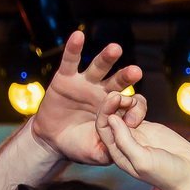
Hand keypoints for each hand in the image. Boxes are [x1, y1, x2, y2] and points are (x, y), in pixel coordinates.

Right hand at [29, 31, 143, 164]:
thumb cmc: (79, 146)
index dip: (135, 108)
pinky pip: (71, 61)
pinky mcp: (65, 78)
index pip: (132, 102)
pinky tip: (78, 36)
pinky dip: (74, 48)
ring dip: (107, 57)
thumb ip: (111, 149)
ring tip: (115, 49)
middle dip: (127, 76)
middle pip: (119, 80)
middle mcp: (103, 92)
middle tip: (136, 72)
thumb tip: (126, 147)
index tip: (132, 120)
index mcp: (116, 108)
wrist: (53, 141)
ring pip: (99, 67)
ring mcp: (85, 83)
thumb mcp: (98, 153)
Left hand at [96, 102, 189, 189]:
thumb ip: (125, 140)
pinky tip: (142, 103)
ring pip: (122, 112)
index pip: (103, 128)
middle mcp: (123, 143)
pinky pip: (136, 111)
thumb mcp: (142, 159)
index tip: (115, 98)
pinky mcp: (149, 127)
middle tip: (124, 95)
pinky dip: (137, 103)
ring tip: (135, 100)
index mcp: (118, 153)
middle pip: (110, 118)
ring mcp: (136, 134)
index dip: (105, 111)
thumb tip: (110, 118)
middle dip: (114, 104)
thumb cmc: (166, 174)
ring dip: (126, 102)